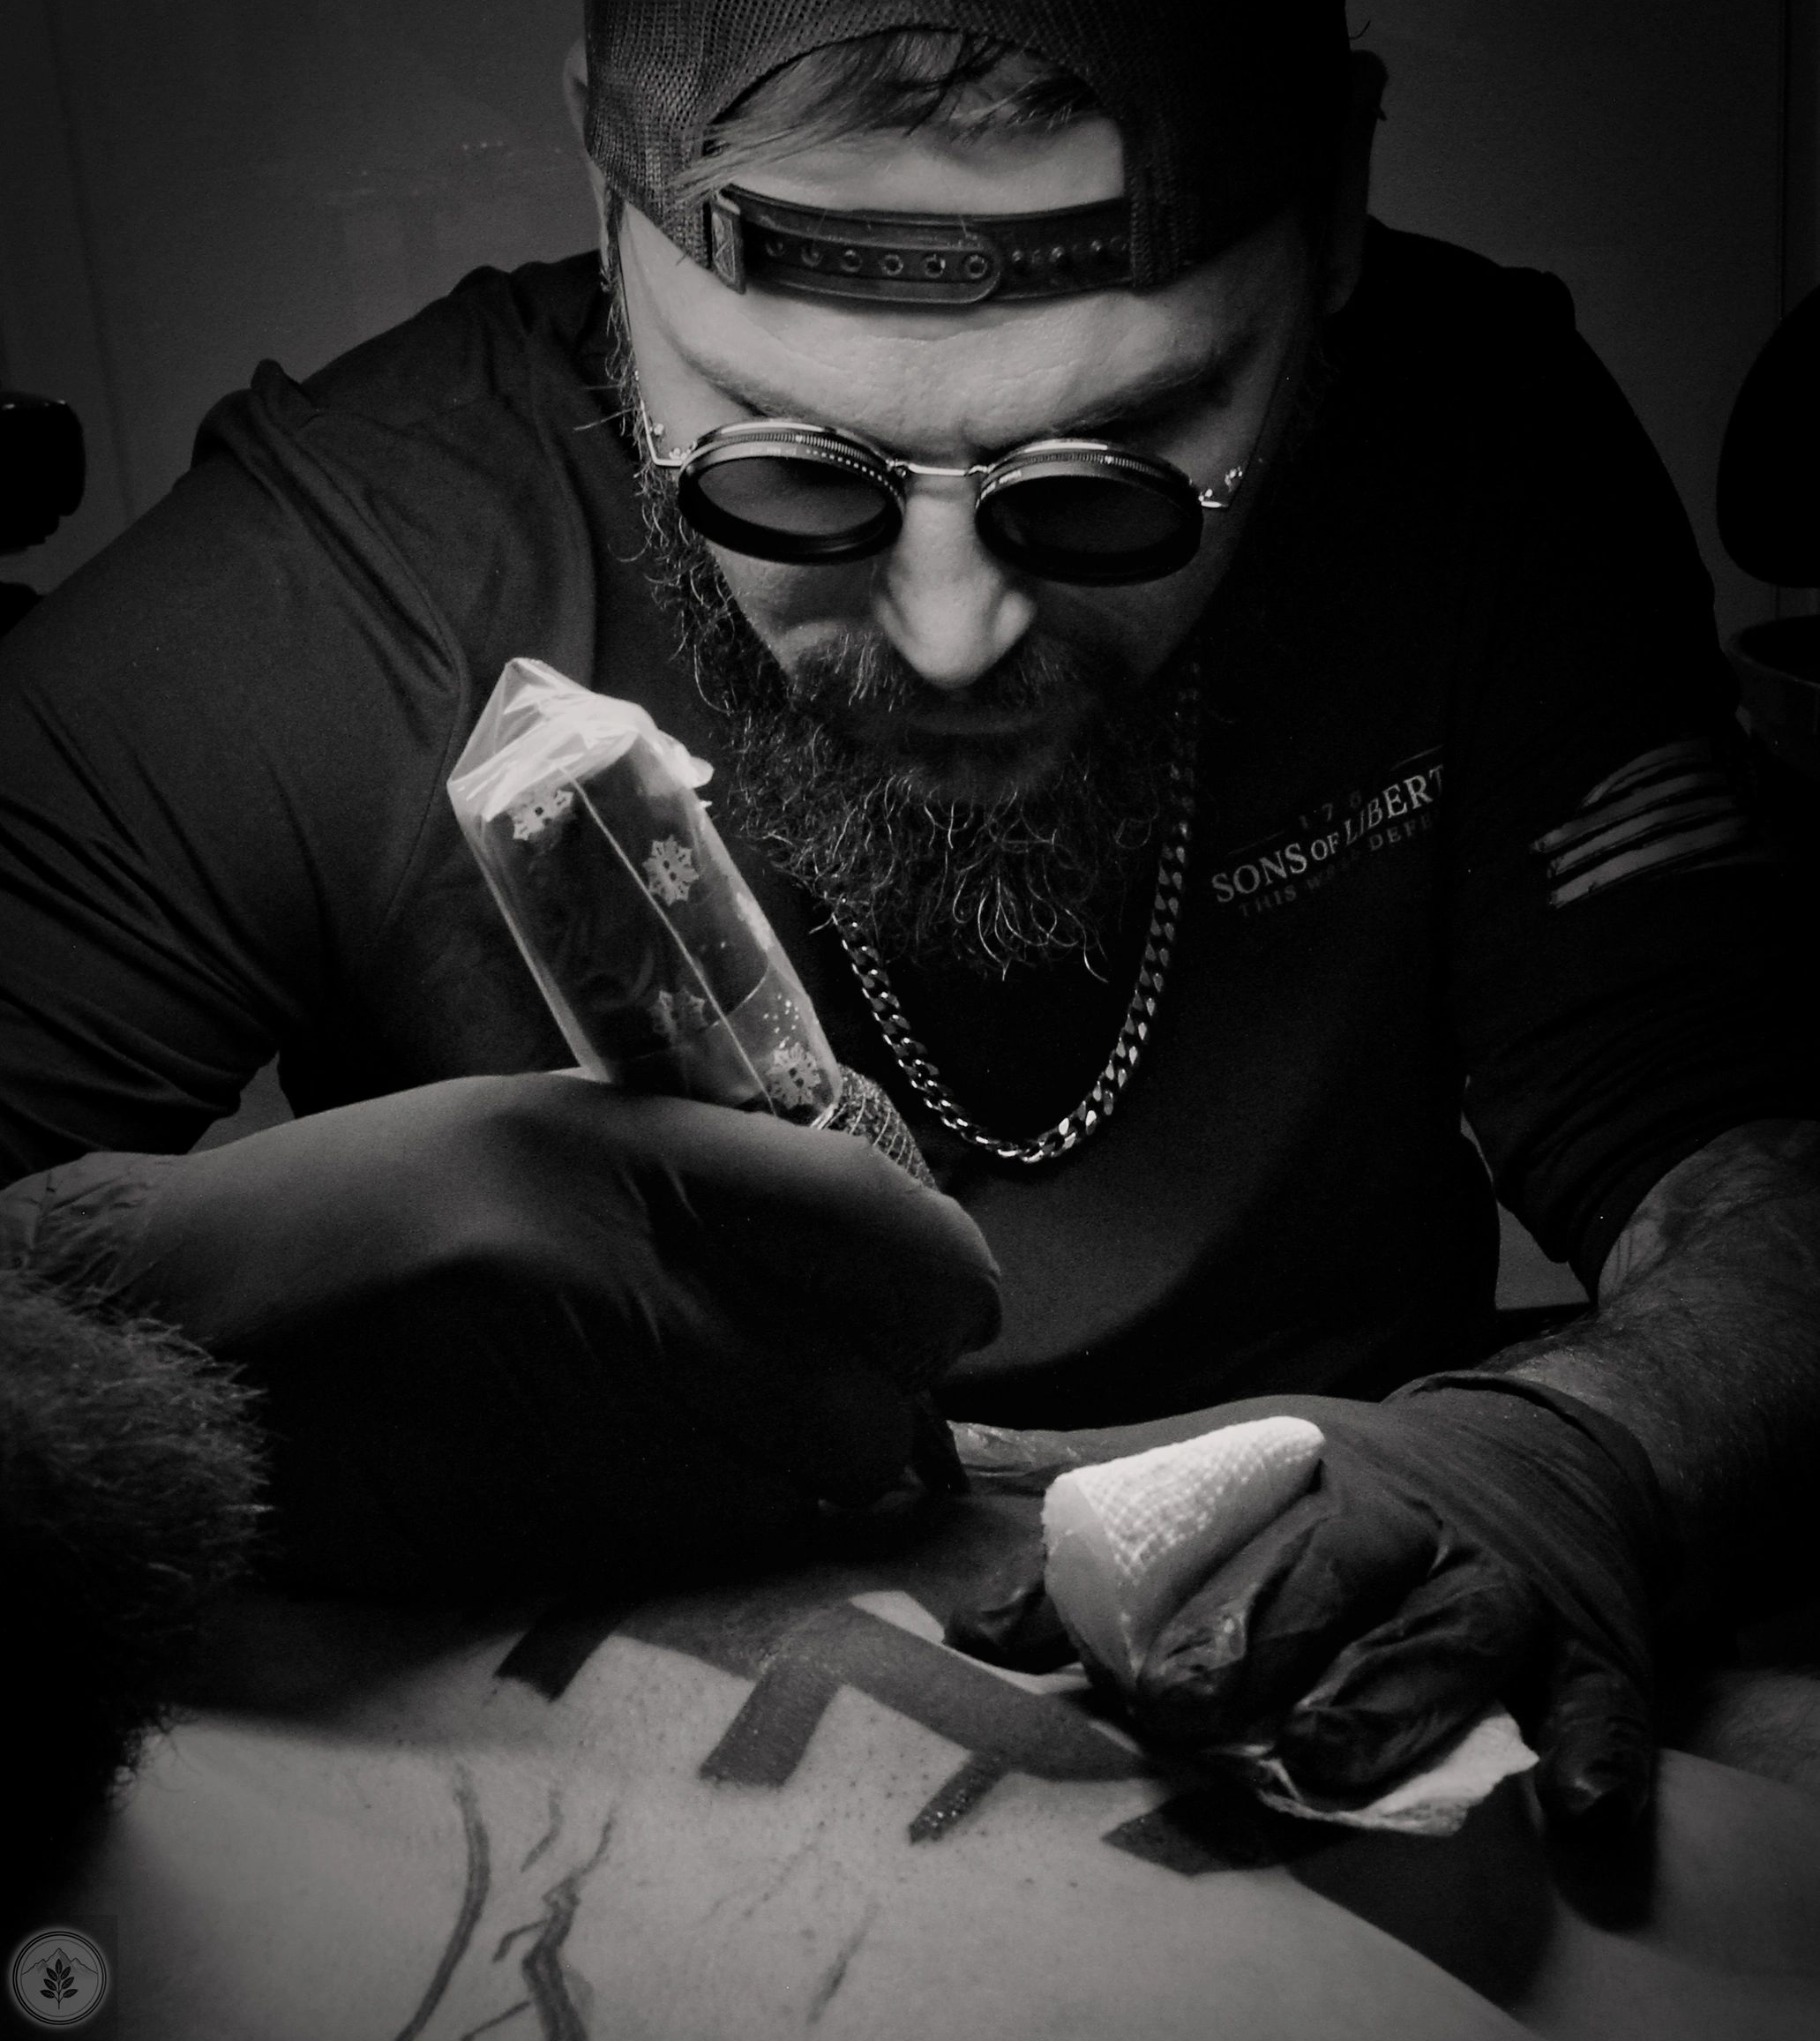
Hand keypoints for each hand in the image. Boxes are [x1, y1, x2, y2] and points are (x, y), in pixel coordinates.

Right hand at [111, 1074, 1000, 1599]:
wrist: (186, 1332)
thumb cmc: (367, 1204)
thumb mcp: (550, 1124)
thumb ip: (719, 1178)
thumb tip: (879, 1247)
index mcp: (620, 1159)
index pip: (884, 1224)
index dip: (938, 1272)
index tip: (927, 1288)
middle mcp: (616, 1297)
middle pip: (874, 1398)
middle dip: (886, 1392)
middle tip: (838, 1364)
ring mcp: (581, 1436)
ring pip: (806, 1494)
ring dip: (809, 1463)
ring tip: (729, 1408)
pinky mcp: (547, 1549)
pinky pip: (718, 1552)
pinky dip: (731, 1517)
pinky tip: (656, 1459)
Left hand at [1131, 1380, 1674, 1828]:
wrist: (1540, 1455)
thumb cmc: (1351, 1485)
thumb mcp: (1231, 1467)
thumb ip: (1100, 1521)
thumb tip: (963, 1609)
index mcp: (1320, 1478)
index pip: (1238, 1528)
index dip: (1174, 1592)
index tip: (1112, 1663)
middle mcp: (1413, 1528)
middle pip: (1338, 1577)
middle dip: (1263, 1639)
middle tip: (1186, 1710)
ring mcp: (1507, 1589)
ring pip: (1452, 1638)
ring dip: (1390, 1696)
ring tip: (1323, 1757)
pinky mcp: (1598, 1650)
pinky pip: (1605, 1702)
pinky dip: (1597, 1751)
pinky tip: (1577, 1808)